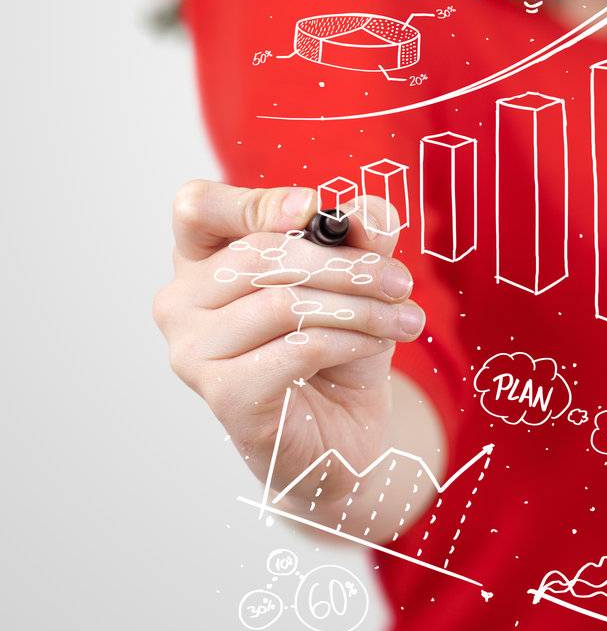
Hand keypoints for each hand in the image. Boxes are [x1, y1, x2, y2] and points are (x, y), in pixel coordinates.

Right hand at [153, 180, 425, 507]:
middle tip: (399, 281)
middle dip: (344, 265)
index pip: (197, 208)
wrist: (342, 427)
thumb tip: (363, 220)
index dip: (251, 203)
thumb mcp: (355, 272)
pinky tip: (373, 346)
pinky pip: (296, 350)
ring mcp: (192, 351)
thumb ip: (360, 230)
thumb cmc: (334, 338)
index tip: (311, 210)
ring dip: (358, 308)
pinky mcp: (223, 395)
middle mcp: (181, 301)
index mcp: (201, 257)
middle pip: (258, 255)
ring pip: (282, 304)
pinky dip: (348, 341)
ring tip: (403, 318)